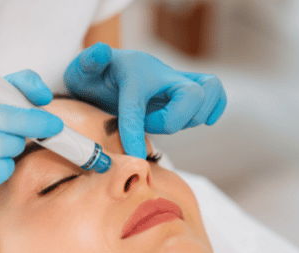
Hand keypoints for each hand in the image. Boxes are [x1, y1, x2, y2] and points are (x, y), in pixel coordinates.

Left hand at [64, 43, 226, 158]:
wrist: (104, 71)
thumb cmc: (94, 75)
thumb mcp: (83, 70)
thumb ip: (89, 62)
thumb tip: (100, 52)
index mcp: (135, 72)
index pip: (139, 102)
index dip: (135, 130)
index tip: (133, 156)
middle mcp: (162, 75)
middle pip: (193, 95)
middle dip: (172, 121)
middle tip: (148, 125)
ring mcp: (176, 82)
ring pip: (204, 99)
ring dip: (187, 120)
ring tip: (162, 122)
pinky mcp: (186, 92)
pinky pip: (215, 95)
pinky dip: (214, 109)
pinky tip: (202, 120)